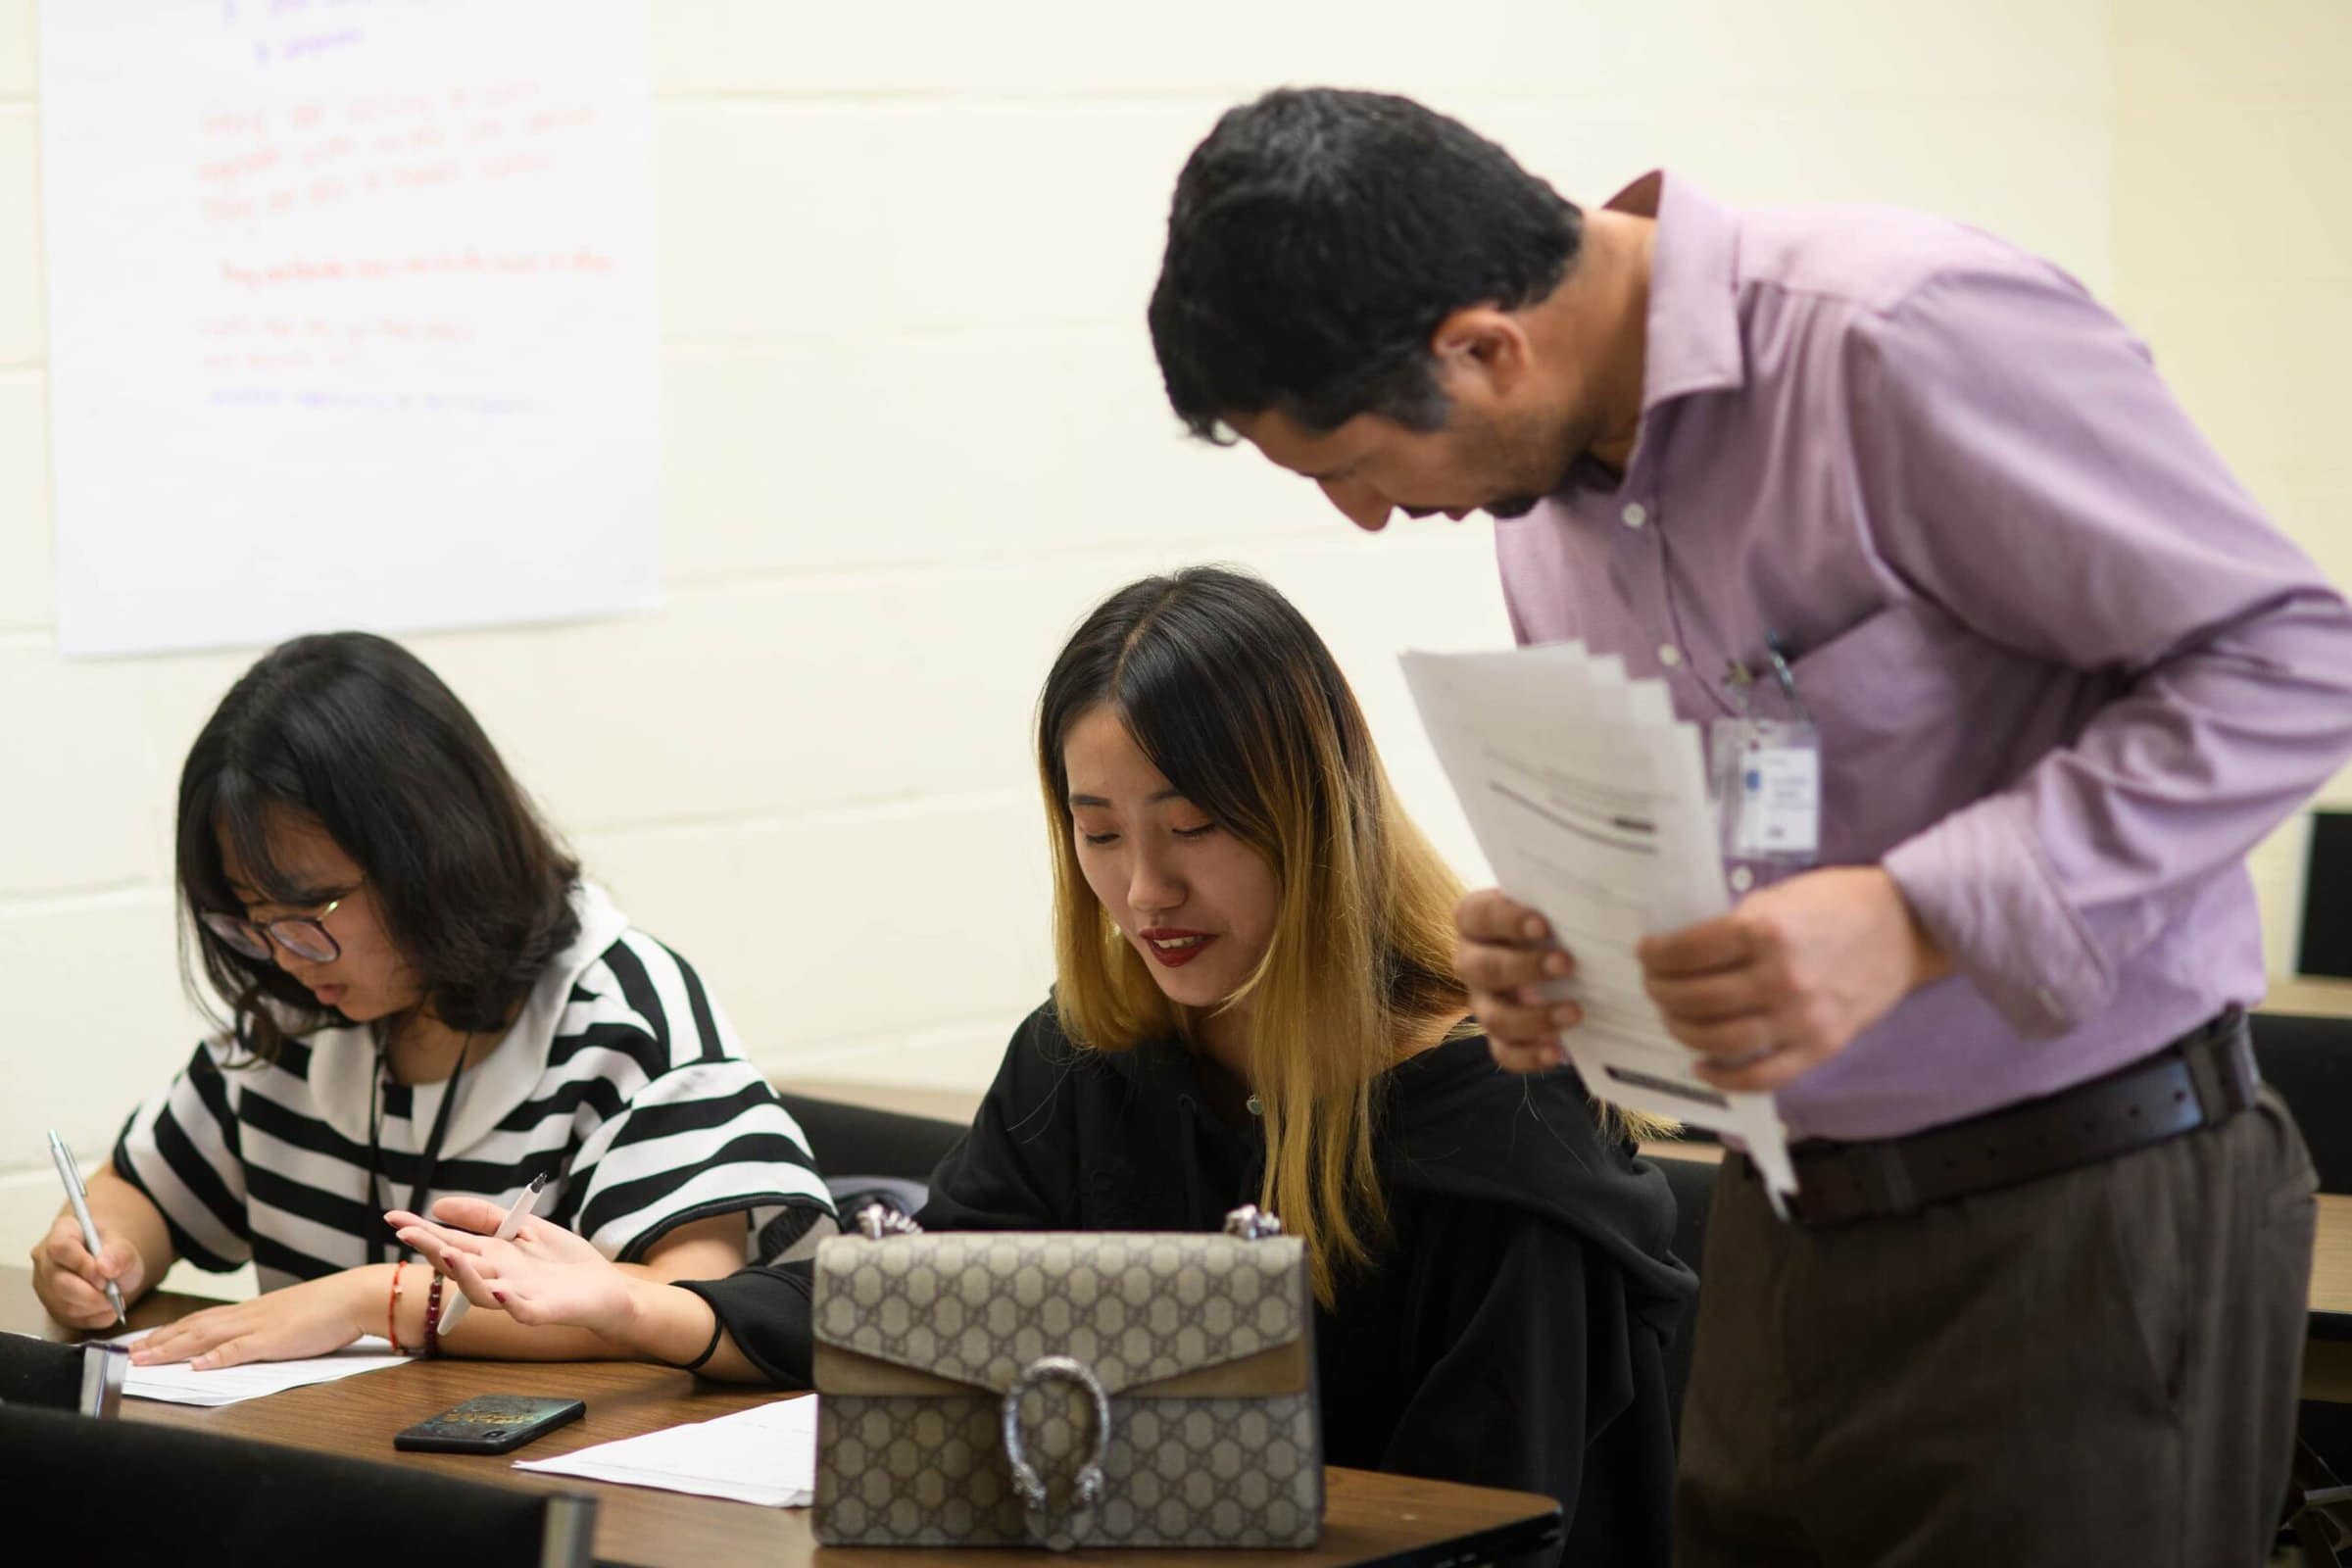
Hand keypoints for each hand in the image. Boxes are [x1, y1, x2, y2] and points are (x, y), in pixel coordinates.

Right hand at [30, 1211, 144, 1329]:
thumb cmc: (113, 1253)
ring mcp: (45, 1285)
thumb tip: (106, 1268)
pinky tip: (107, 1309)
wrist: (112, 1268)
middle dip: (90, 1293)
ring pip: (63, 1304)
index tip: (104, 1275)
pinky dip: (93, 1318)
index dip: (81, 1263)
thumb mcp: (125, 1248)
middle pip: (58, 1281)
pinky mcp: (51, 1307)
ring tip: (114, 1300)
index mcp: (63, 1232)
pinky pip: (69, 1319)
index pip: (60, 1247)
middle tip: (113, 1293)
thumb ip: (119, 1254)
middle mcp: (46, 1259)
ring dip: (93, 1307)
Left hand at [130, 1270, 373, 1369]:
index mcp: (251, 1312)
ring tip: (144, 1359)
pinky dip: (216, 1357)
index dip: (170, 1331)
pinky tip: (197, 1365)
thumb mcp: (289, 1317)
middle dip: (158, 1341)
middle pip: (193, 1328)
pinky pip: (240, 1349)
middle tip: (128, 1352)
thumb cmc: (329, 1308)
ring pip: (206, 1337)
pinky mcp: (275, 1340)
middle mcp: (247, 1316)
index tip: (144, 1340)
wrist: (355, 1296)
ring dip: (172, 1348)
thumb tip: (242, 1342)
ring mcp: (259, 1328)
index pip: (201, 1321)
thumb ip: (264, 1329)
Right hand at [390, 1197, 633, 1340]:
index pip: (450, 1243)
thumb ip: (485, 1217)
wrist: (605, 1289)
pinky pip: (523, 1311)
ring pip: (481, 1291)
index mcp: (492, 1257)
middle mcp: (497, 1277)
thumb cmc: (563, 1261)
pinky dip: (511, 1304)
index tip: (393, 1217)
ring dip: (464, 1274)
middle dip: (432, 1249)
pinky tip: (501, 1292)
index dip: (423, 1231)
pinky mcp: (543, 1311)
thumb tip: (439, 1206)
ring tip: (448, 1253)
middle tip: (407, 1234)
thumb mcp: (523, 1227)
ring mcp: (517, 1296)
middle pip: (458, 1266)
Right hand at [1453, 888, 1584, 1071]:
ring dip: (1533, 1018)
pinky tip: (1558, 1052)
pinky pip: (1504, 1052)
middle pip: (1483, 968)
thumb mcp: (1557, 904)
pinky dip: (1529, 1055)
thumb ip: (1564, 900)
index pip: (1479, 915)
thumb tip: (1600, 895)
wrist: (1566, 958)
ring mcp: (1483, 1001)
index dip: (1506, 920)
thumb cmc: (1558, 921)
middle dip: (1524, 968)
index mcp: (1477, 920)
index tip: (1543, 926)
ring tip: (1575, 1013)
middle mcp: (1472, 961)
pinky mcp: (1499, 1034)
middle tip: (1567, 965)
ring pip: (1492, 1016)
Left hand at [1638, 866, 1950, 1092]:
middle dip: (1661, 993)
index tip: (1646, 953)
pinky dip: (1723, 1077)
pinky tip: (1701, 1065)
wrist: (1909, 926)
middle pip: (1695, 998)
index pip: (1687, 952)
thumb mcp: (1780, 897)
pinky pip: (1761, 1076)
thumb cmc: (1842, 903)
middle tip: (1654, 985)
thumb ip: (1735, 926)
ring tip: (1672, 1018)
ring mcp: (1801, 1019)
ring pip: (1719, 1040)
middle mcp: (1780, 979)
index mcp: (1766, 931)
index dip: (1656, 955)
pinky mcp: (1820, 1047)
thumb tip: (1684, 951)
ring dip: (1682, 1031)